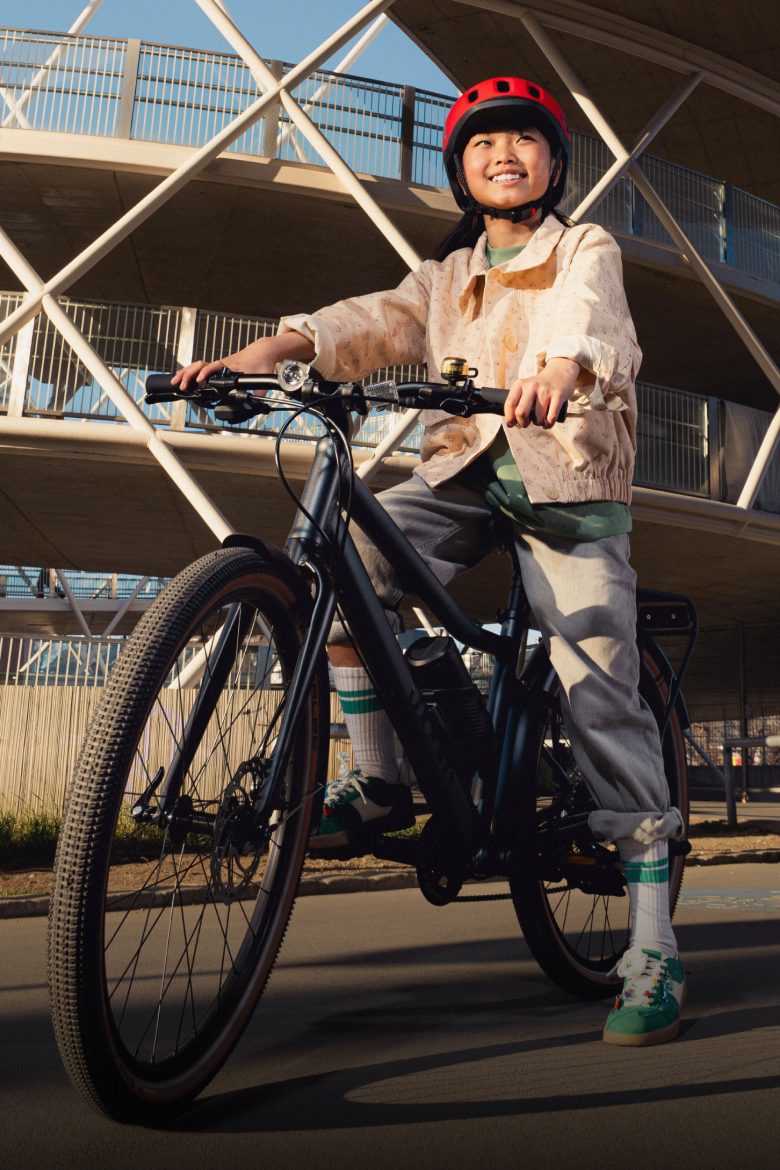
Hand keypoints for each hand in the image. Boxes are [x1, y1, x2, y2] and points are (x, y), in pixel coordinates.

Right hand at [171, 332, 315, 394]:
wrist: (262, 350)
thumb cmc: (260, 361)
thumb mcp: (262, 377)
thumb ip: (259, 391)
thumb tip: (258, 400)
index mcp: (229, 365)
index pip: (213, 367)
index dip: (205, 373)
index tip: (198, 381)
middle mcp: (221, 364)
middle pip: (199, 365)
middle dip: (188, 375)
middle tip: (180, 385)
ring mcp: (218, 365)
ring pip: (197, 366)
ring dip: (185, 373)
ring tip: (175, 382)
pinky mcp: (217, 367)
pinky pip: (199, 368)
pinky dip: (189, 372)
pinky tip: (182, 379)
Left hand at [504, 357, 578, 428]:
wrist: (559, 374)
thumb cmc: (538, 388)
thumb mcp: (525, 388)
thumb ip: (516, 403)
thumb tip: (510, 424)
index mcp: (520, 384)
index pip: (510, 403)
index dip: (509, 417)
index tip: (512, 423)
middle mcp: (532, 386)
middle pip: (521, 412)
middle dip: (523, 423)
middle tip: (526, 423)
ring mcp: (545, 390)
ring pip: (538, 418)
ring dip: (538, 423)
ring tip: (539, 419)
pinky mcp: (558, 395)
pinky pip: (551, 417)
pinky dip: (548, 424)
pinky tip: (547, 423)